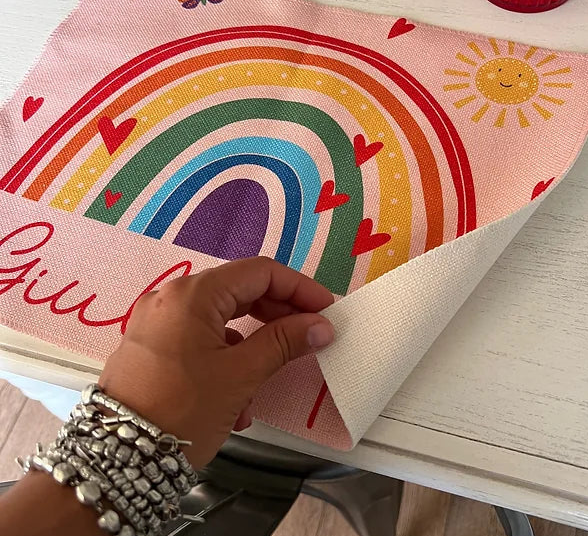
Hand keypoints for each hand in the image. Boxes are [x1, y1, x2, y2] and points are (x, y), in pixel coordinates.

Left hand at [97, 257, 333, 467]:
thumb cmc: (182, 411)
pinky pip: (199, 339)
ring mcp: (157, 321)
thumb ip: (284, 342)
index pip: (259, 272)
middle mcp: (171, 297)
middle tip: (308, 337)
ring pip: (220, 317)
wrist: (116, 461)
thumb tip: (320, 326)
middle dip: (277, 315)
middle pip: (239, 291)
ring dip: (253, 342)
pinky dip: (225, 357)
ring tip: (272, 374)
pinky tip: (238, 397)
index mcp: (193, 294)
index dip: (298, 288)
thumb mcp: (240, 376)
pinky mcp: (150, 346)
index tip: (325, 309)